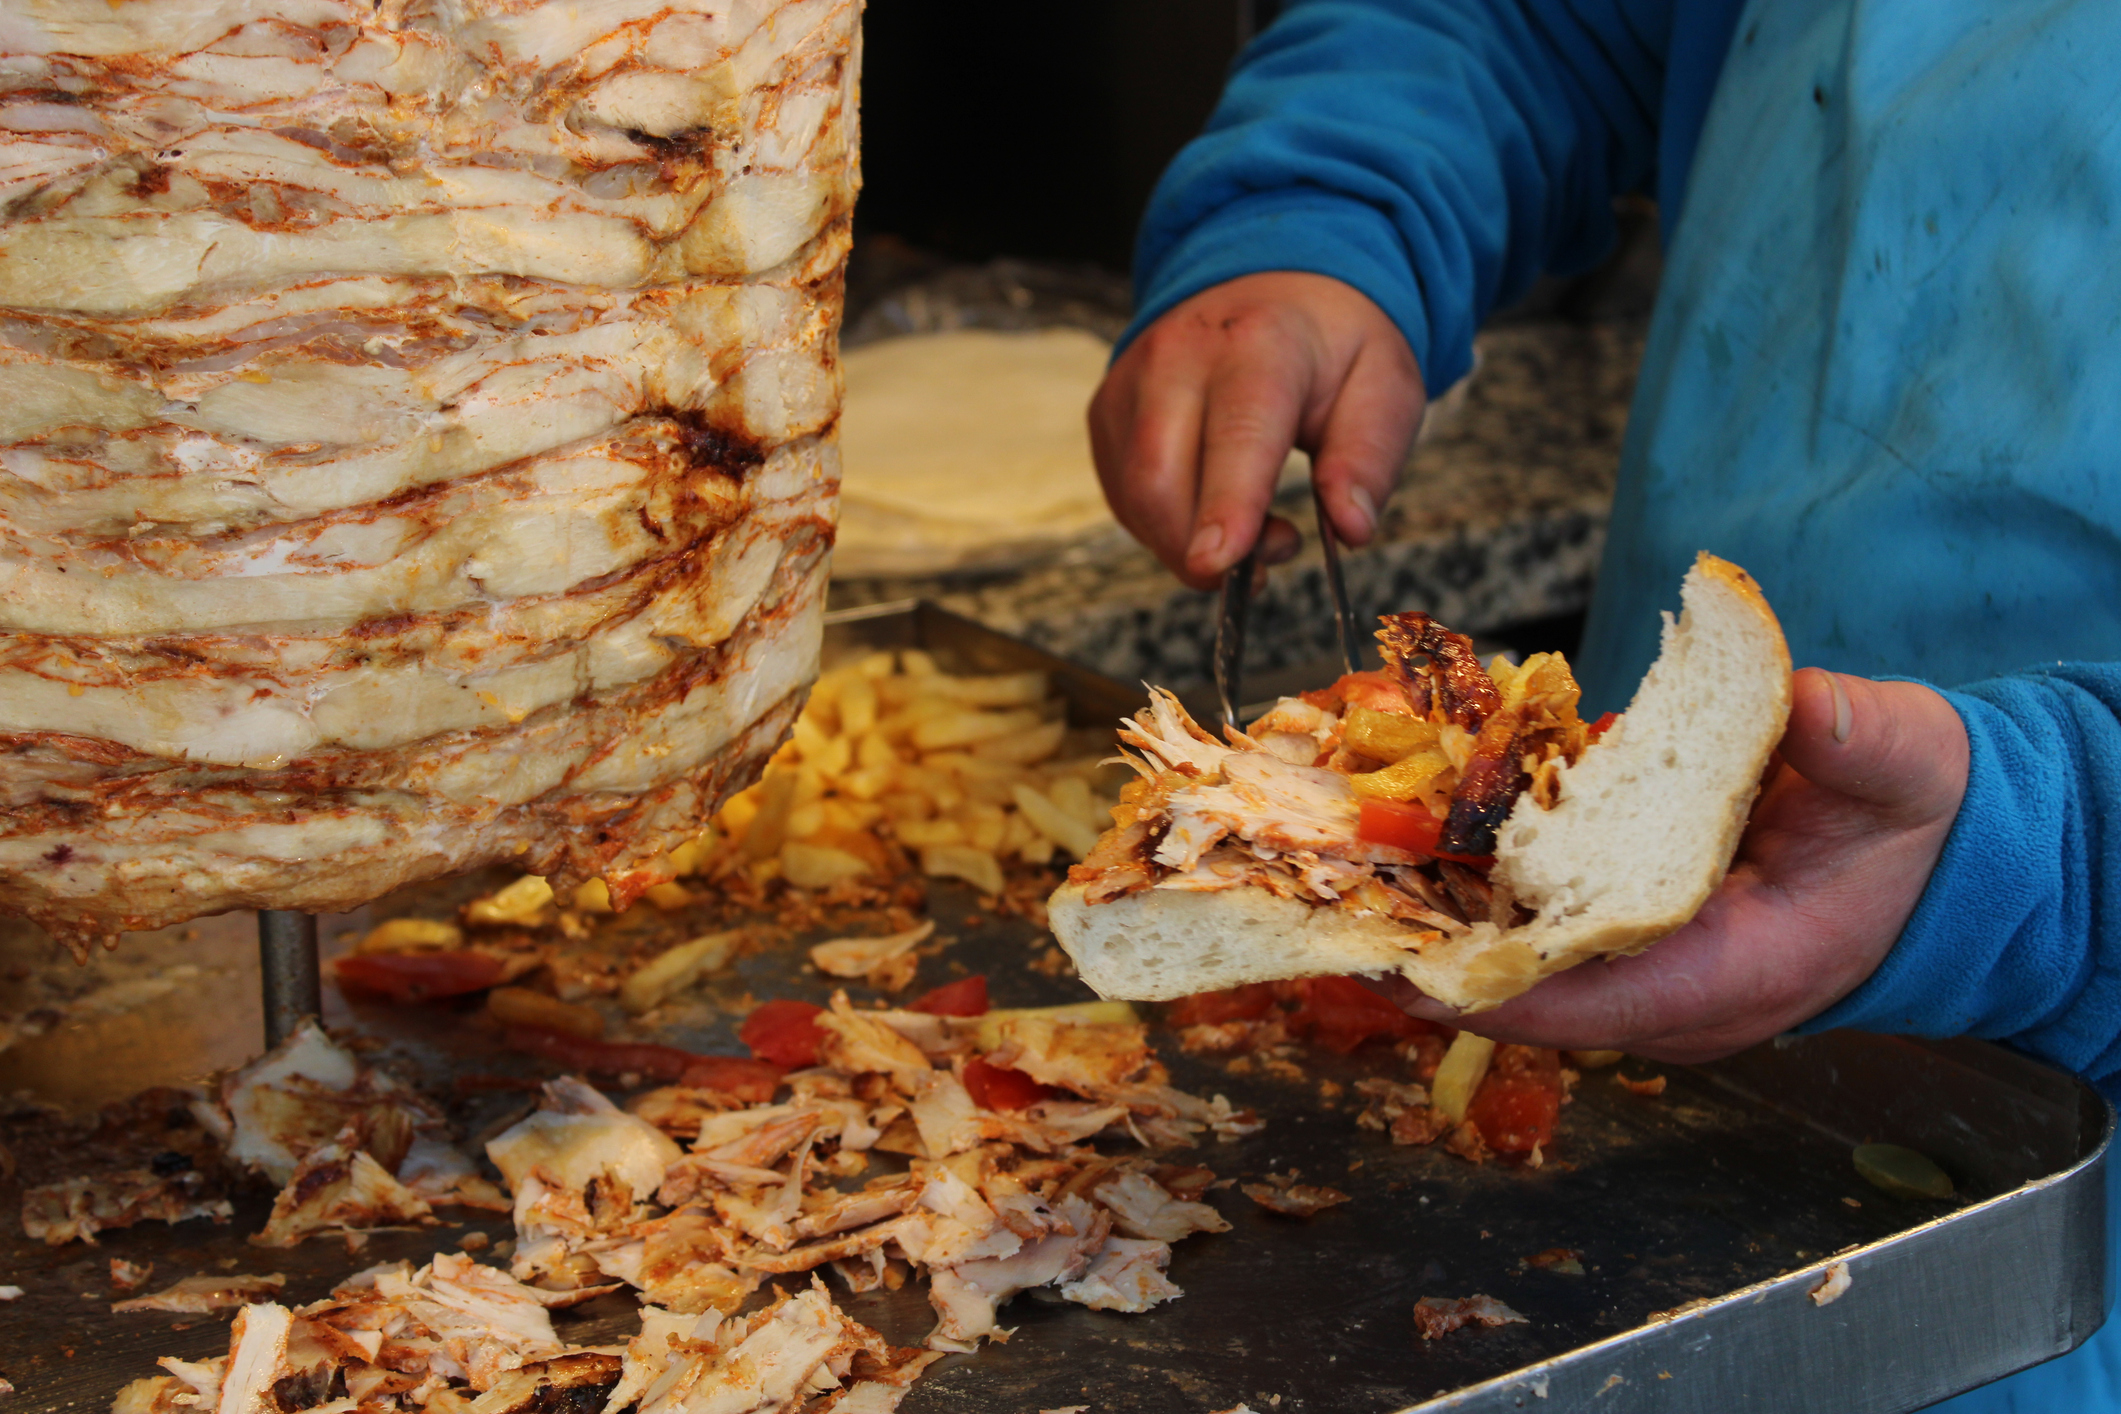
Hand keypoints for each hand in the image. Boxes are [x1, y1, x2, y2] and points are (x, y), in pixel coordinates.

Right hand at [1088, 272, 1424, 590]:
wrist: (1269, 280)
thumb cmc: (1330, 344)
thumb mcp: (1384, 383)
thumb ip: (1371, 457)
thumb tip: (1352, 528)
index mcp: (1258, 342)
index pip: (1236, 435)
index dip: (1226, 506)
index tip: (1217, 564)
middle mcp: (1177, 356)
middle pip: (1161, 479)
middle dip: (1203, 551)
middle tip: (1277, 552)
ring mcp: (1130, 383)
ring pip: (1137, 497)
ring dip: (1189, 543)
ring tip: (1253, 525)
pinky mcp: (1107, 411)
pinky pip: (1125, 496)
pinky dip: (1167, 525)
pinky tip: (1213, 503)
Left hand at [1369, 668, 1970, 1062]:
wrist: (1930, 846)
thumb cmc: (1912, 818)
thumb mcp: (1904, 767)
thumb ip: (1860, 740)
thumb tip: (1809, 702)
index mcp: (1732, 974)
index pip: (1586, 1003)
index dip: (1485, 987)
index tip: (1395, 965)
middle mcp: (1666, 987)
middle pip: (1521, 988)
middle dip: (1425, 948)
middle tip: (1325, 901)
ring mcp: (1638, 961)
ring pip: (1510, 956)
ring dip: (1426, 913)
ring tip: (1329, 868)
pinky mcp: (1621, 922)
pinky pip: (1526, 916)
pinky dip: (1463, 880)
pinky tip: (1393, 835)